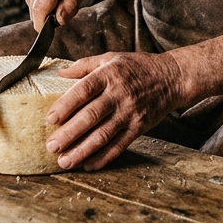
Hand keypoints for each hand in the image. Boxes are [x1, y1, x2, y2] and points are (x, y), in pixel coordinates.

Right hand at [20, 0, 91, 29]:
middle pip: (38, 14)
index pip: (40, 9)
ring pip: (35, 12)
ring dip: (48, 10)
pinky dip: (43, 4)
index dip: (44, 25)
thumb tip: (59, 21)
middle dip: (51, 18)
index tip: (52, 28)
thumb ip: (72, 2)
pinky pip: (33, 6)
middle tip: (65, 4)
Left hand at [45, 52, 187, 170]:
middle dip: (70, 133)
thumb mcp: (111, 58)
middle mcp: (119, 95)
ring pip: (103, 135)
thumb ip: (84, 65)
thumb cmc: (139, 67)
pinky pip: (120, 146)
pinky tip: (89, 164)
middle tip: (52, 146)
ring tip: (65, 161)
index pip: (84, 90)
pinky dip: (104, 157)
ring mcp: (130, 113)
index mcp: (108, 75)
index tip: (50, 118)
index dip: (66, 105)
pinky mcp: (139, 128)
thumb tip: (61, 73)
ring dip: (82, 150)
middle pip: (91, 116)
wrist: (172, 78)